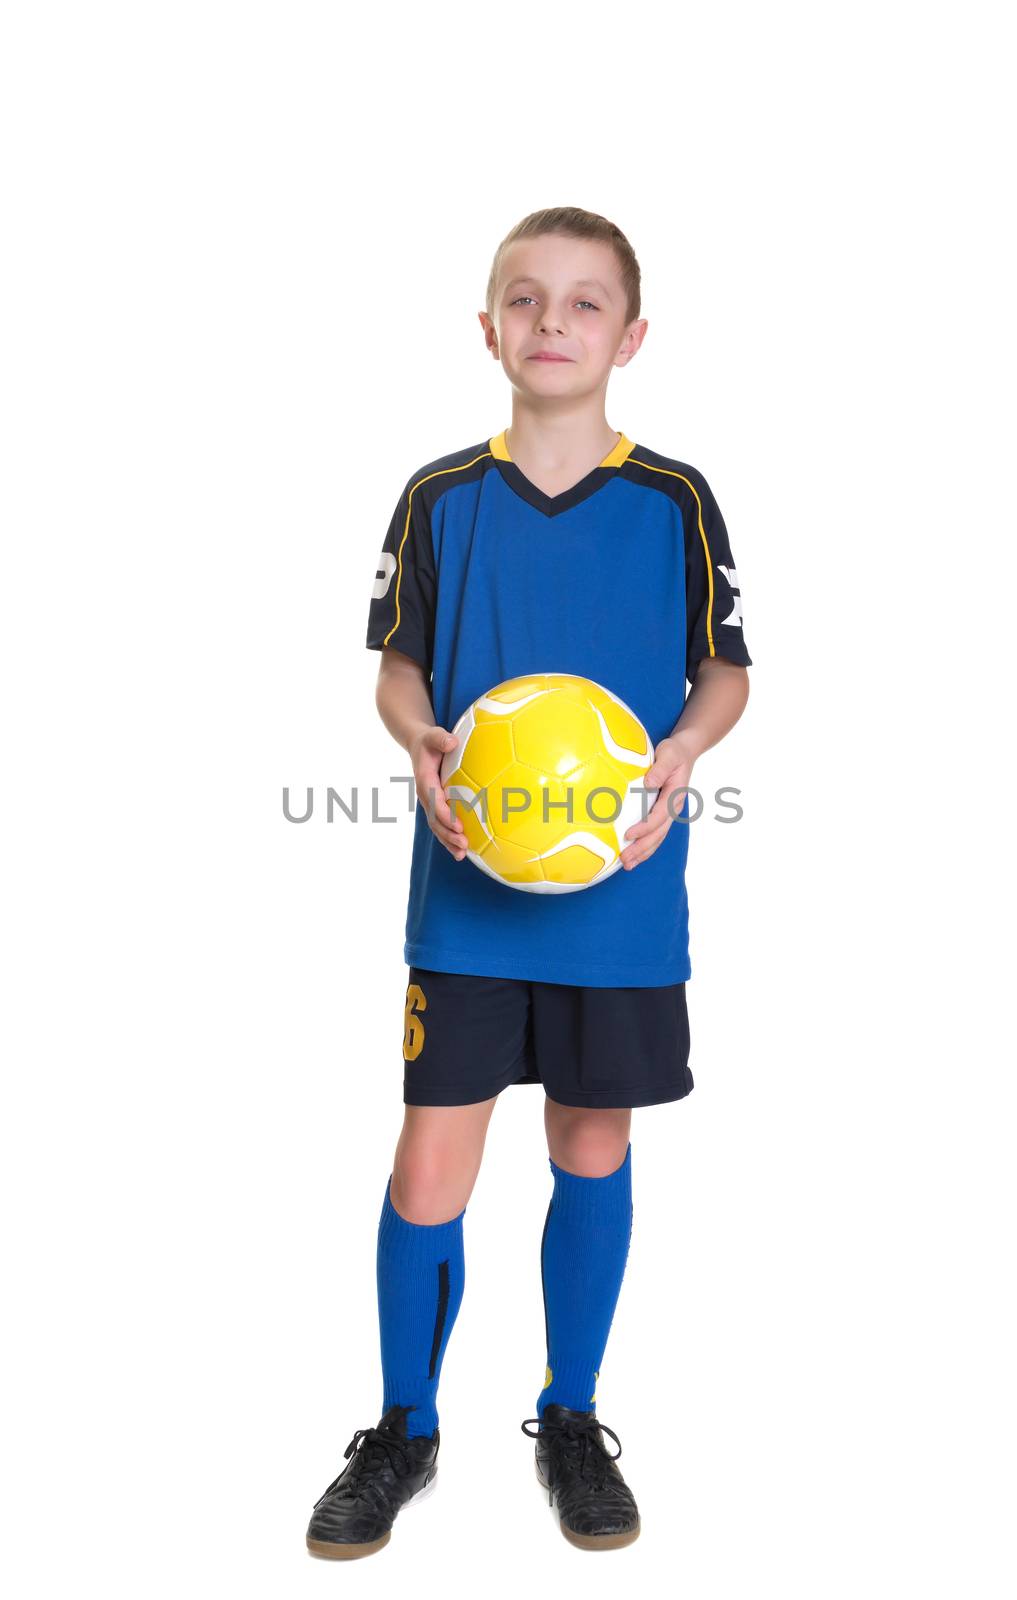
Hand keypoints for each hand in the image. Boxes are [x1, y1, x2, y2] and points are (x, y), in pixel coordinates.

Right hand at [409, 725, 466, 860]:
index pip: (434, 801)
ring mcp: (429, 803)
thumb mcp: (433, 735)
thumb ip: (441, 738)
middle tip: (463, 844)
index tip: (458, 824)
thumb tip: (451, 742)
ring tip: (461, 854)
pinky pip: (441, 826)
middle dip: (448, 834)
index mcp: (425, 781)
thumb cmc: (429, 741)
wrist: (419, 746)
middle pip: (434, 820)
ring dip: (448, 841)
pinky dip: (449, 840)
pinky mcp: (435, 807)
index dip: (445, 814)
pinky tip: (461, 852)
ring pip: (437, 827)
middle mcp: (425, 795)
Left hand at [619, 735, 694, 869]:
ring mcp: (669, 812)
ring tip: (628, 865)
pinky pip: (655, 832)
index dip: (644, 828)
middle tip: (625, 861)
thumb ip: (660, 768)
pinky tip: (632, 853)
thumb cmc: (675, 751)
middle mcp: (673, 808)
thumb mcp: (669, 754)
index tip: (628, 835)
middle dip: (642, 849)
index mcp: (675, 796)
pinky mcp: (663, 812)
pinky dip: (645, 845)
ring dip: (643, 852)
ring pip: (657, 837)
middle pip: (658, 834)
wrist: (686, 751)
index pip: (659, 816)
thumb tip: (648, 784)